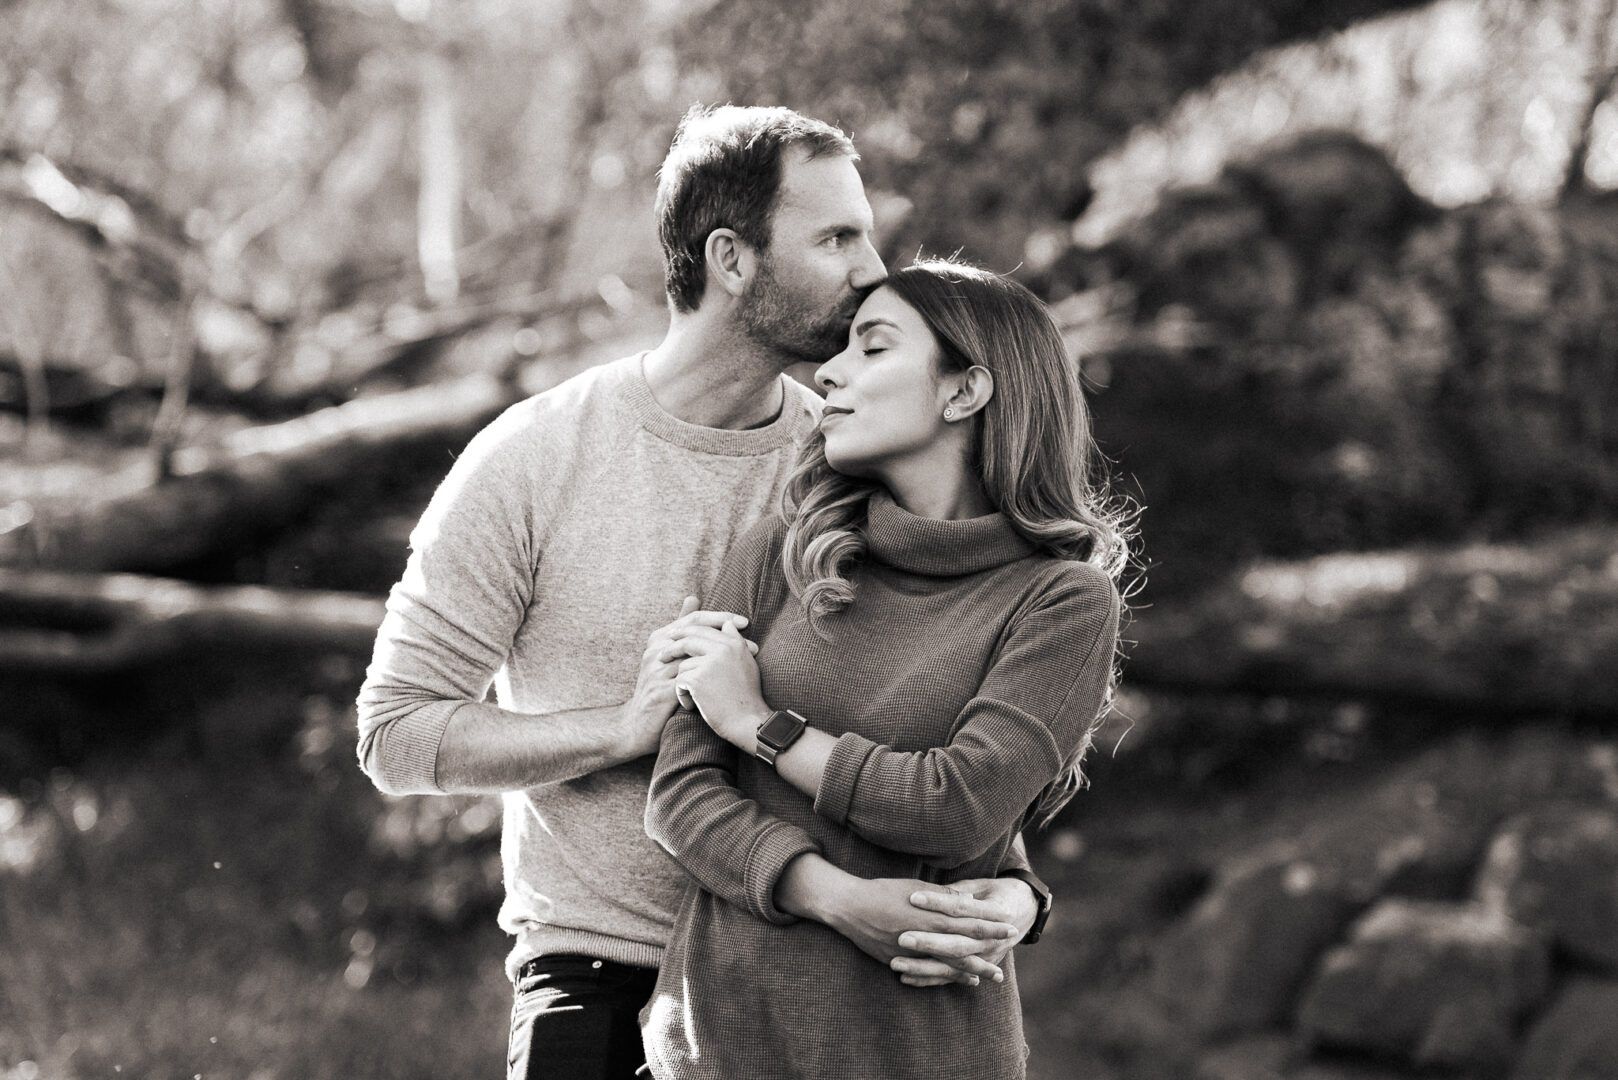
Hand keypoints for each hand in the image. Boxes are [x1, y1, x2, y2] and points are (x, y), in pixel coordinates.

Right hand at [621, 597, 755, 756]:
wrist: (637, 723)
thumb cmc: (658, 685)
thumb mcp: (665, 653)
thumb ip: (680, 627)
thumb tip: (693, 597)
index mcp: (659, 638)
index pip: (693, 619)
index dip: (719, 617)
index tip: (743, 621)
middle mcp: (656, 651)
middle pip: (696, 633)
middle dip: (725, 633)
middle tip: (750, 638)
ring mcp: (658, 671)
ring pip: (697, 656)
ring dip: (725, 656)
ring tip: (748, 659)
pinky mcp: (663, 692)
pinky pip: (692, 680)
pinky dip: (714, 678)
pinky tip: (732, 679)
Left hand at [669, 621, 767, 748]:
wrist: (747, 720)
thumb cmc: (747, 695)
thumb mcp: (746, 663)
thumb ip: (736, 641)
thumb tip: (728, 624)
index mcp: (733, 643)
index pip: (704, 628)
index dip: (686, 631)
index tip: (675, 637)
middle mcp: (722, 648)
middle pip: (689, 638)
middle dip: (673, 647)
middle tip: (662, 655)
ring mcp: (709, 662)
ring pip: (683, 664)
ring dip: (684, 681)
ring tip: (692, 695)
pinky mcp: (698, 678)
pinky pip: (680, 680)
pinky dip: (682, 694)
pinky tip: (692, 704)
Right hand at [820, 874, 1018, 987]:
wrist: (849, 907)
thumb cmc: (883, 891)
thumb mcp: (915, 886)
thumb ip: (942, 896)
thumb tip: (968, 899)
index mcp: (929, 913)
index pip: (967, 919)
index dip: (989, 922)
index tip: (1009, 924)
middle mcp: (924, 934)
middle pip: (963, 944)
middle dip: (987, 948)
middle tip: (1008, 953)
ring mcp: (913, 950)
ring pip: (949, 962)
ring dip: (972, 968)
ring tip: (991, 974)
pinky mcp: (901, 960)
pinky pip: (929, 972)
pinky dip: (948, 976)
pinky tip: (962, 979)